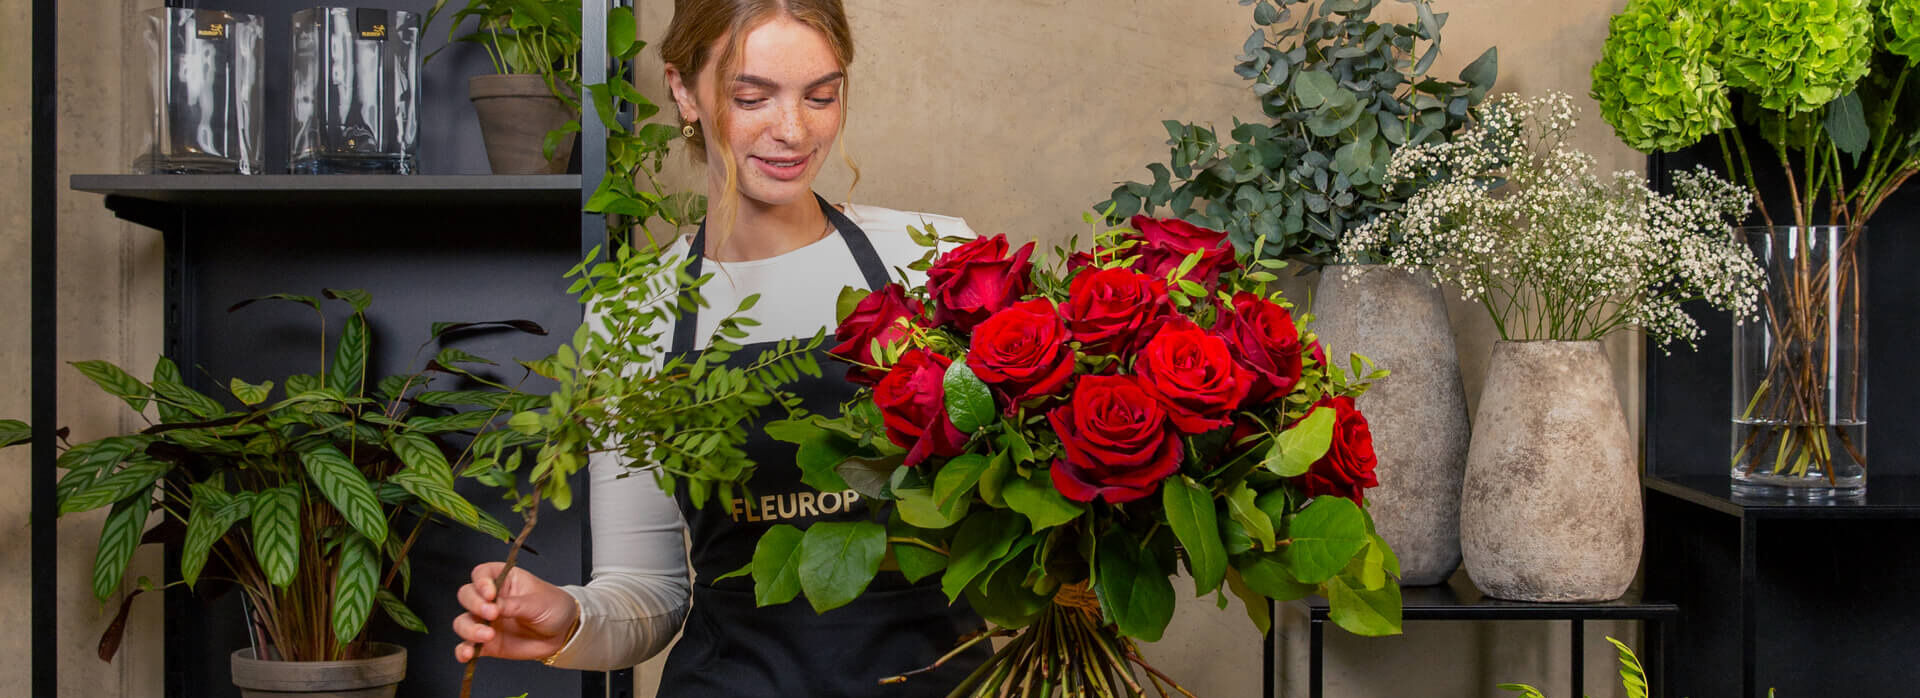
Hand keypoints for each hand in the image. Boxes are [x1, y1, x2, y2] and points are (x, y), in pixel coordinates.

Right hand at [451, 563, 578, 662]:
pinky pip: (467, 646)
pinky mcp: (487, 642)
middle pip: (467, 596)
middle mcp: (490, 599)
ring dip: (469, 629)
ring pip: (463, 622)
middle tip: (492, 613)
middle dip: (474, 604)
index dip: (481, 582)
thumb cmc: (553, 607)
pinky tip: (468, 654)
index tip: (491, 594)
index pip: (482, 574)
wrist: (563, 632)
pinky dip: (463, 651)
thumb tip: (493, 606)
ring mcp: (486, 621)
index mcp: (503, 580)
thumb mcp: (538, 602)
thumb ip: (514, 604)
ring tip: (488, 635)